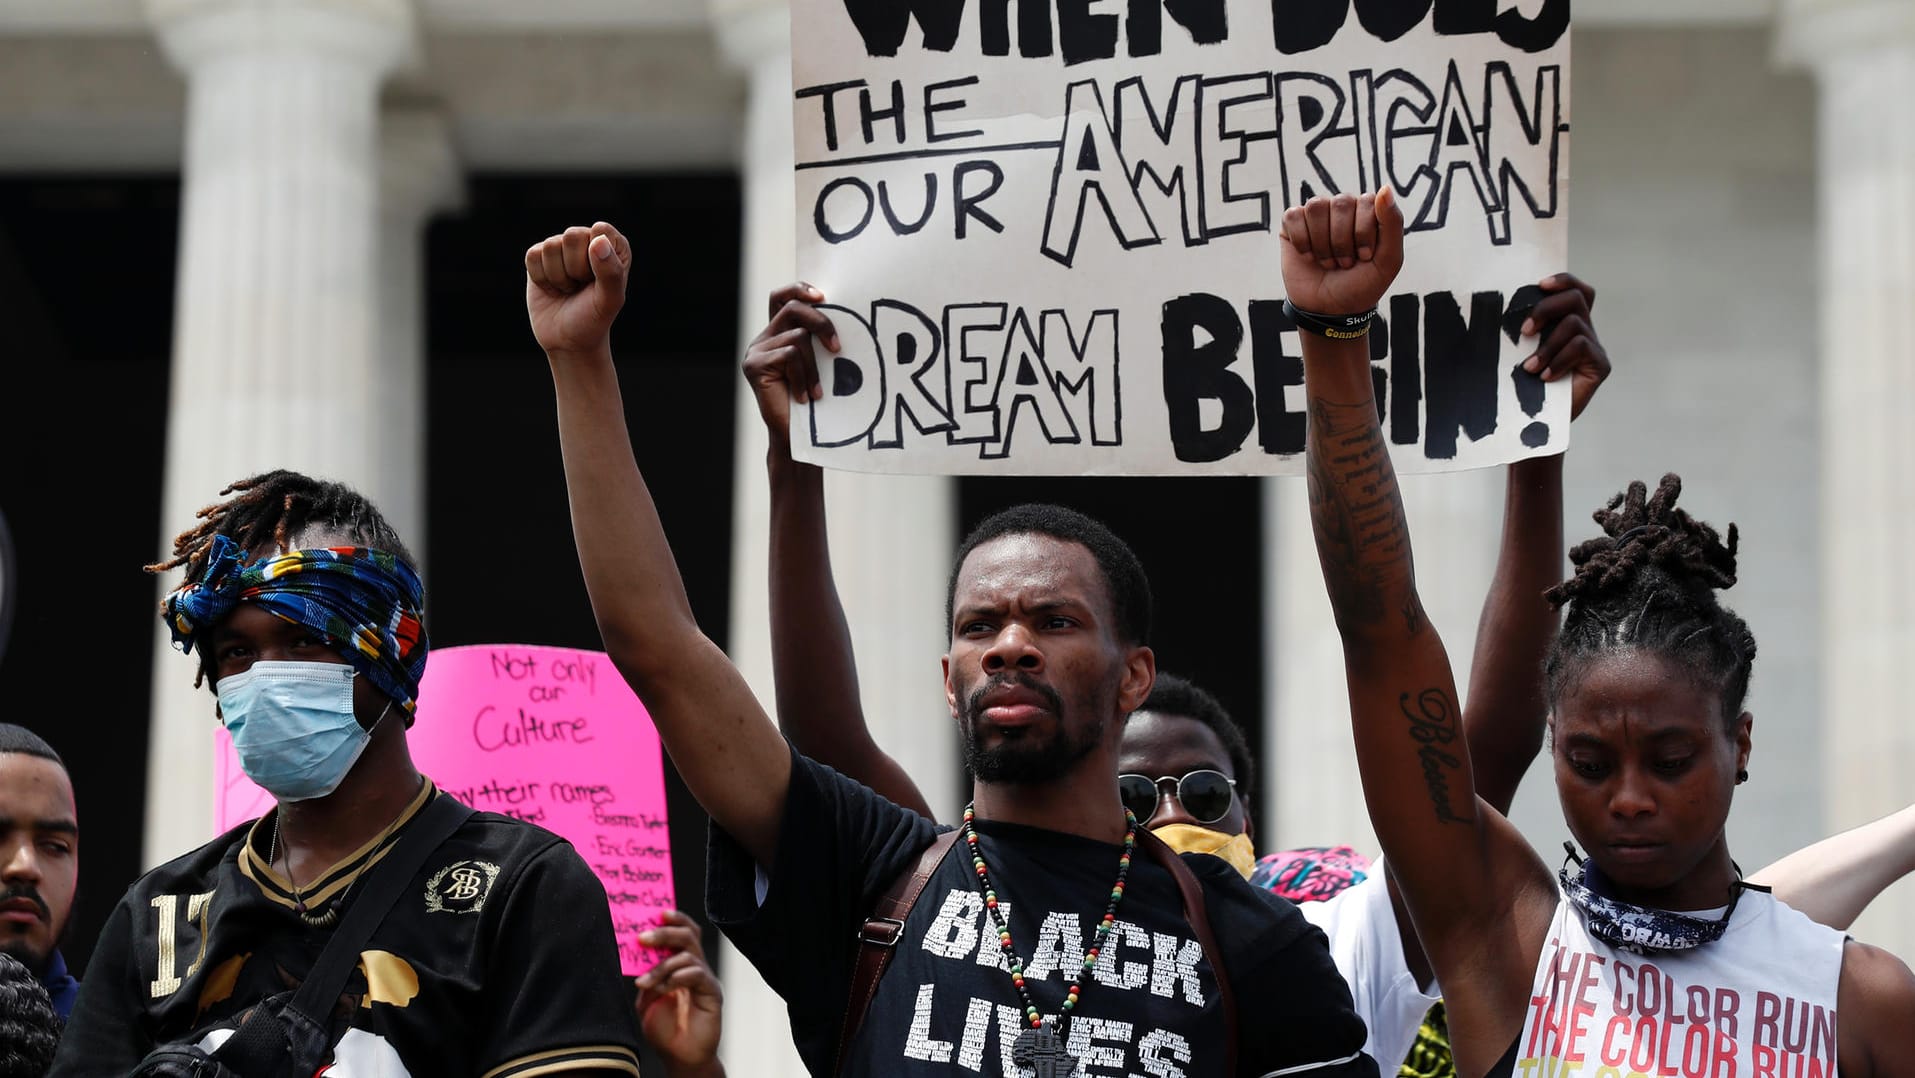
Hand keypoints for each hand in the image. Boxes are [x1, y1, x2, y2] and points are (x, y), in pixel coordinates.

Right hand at [526, 222, 631, 356]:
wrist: (567, 340)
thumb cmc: (594, 319)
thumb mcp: (609, 301)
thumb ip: (611, 271)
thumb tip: (598, 240)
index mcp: (614, 246)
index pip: (601, 231)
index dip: (596, 257)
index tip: (598, 280)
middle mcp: (588, 240)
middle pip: (572, 235)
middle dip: (575, 268)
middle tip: (581, 286)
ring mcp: (562, 246)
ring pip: (551, 245)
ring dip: (558, 276)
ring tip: (568, 288)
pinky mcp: (539, 256)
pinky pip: (533, 255)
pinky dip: (542, 277)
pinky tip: (552, 287)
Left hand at [635, 909, 723, 1071]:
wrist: (680, 1058)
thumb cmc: (665, 1030)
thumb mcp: (647, 999)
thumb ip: (647, 976)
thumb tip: (637, 953)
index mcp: (682, 966)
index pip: (683, 933)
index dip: (673, 920)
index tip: (656, 913)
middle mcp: (696, 968)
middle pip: (688, 936)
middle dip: (665, 933)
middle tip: (644, 937)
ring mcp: (705, 979)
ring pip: (688, 954)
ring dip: (662, 965)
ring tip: (645, 982)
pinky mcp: (712, 993)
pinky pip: (697, 975)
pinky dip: (677, 978)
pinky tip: (663, 989)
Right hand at [745, 284, 840, 445]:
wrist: (797, 438)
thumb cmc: (817, 402)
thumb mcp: (821, 363)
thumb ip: (820, 339)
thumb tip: (846, 315)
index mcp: (779, 333)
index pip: (782, 295)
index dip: (800, 288)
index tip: (823, 297)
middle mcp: (764, 338)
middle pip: (792, 307)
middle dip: (821, 322)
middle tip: (837, 348)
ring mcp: (756, 351)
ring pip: (796, 337)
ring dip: (814, 366)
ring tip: (818, 392)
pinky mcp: (753, 365)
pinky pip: (789, 356)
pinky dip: (803, 377)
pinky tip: (805, 398)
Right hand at [1279, 187, 1404, 316]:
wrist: (1330, 311)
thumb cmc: (1362, 285)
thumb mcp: (1389, 260)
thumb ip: (1393, 223)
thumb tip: (1385, 188)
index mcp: (1368, 211)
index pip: (1367, 201)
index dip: (1364, 233)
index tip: (1365, 258)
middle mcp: (1342, 208)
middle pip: (1341, 203)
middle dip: (1342, 241)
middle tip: (1344, 263)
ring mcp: (1317, 215)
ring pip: (1316, 206)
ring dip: (1322, 243)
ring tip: (1327, 261)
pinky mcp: (1292, 225)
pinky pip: (1293, 216)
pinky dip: (1302, 241)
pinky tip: (1308, 256)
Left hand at [1518, 273, 1608, 420]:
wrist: (1535, 423)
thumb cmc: (1522, 385)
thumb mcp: (1519, 352)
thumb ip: (1522, 330)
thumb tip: (1499, 305)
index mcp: (1566, 321)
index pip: (1575, 289)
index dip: (1562, 281)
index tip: (1539, 285)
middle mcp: (1584, 330)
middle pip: (1577, 298)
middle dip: (1548, 308)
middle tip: (1525, 330)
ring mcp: (1594, 347)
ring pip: (1575, 324)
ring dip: (1547, 345)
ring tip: (1529, 367)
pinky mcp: (1600, 365)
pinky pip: (1581, 346)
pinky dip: (1559, 360)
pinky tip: (1545, 377)